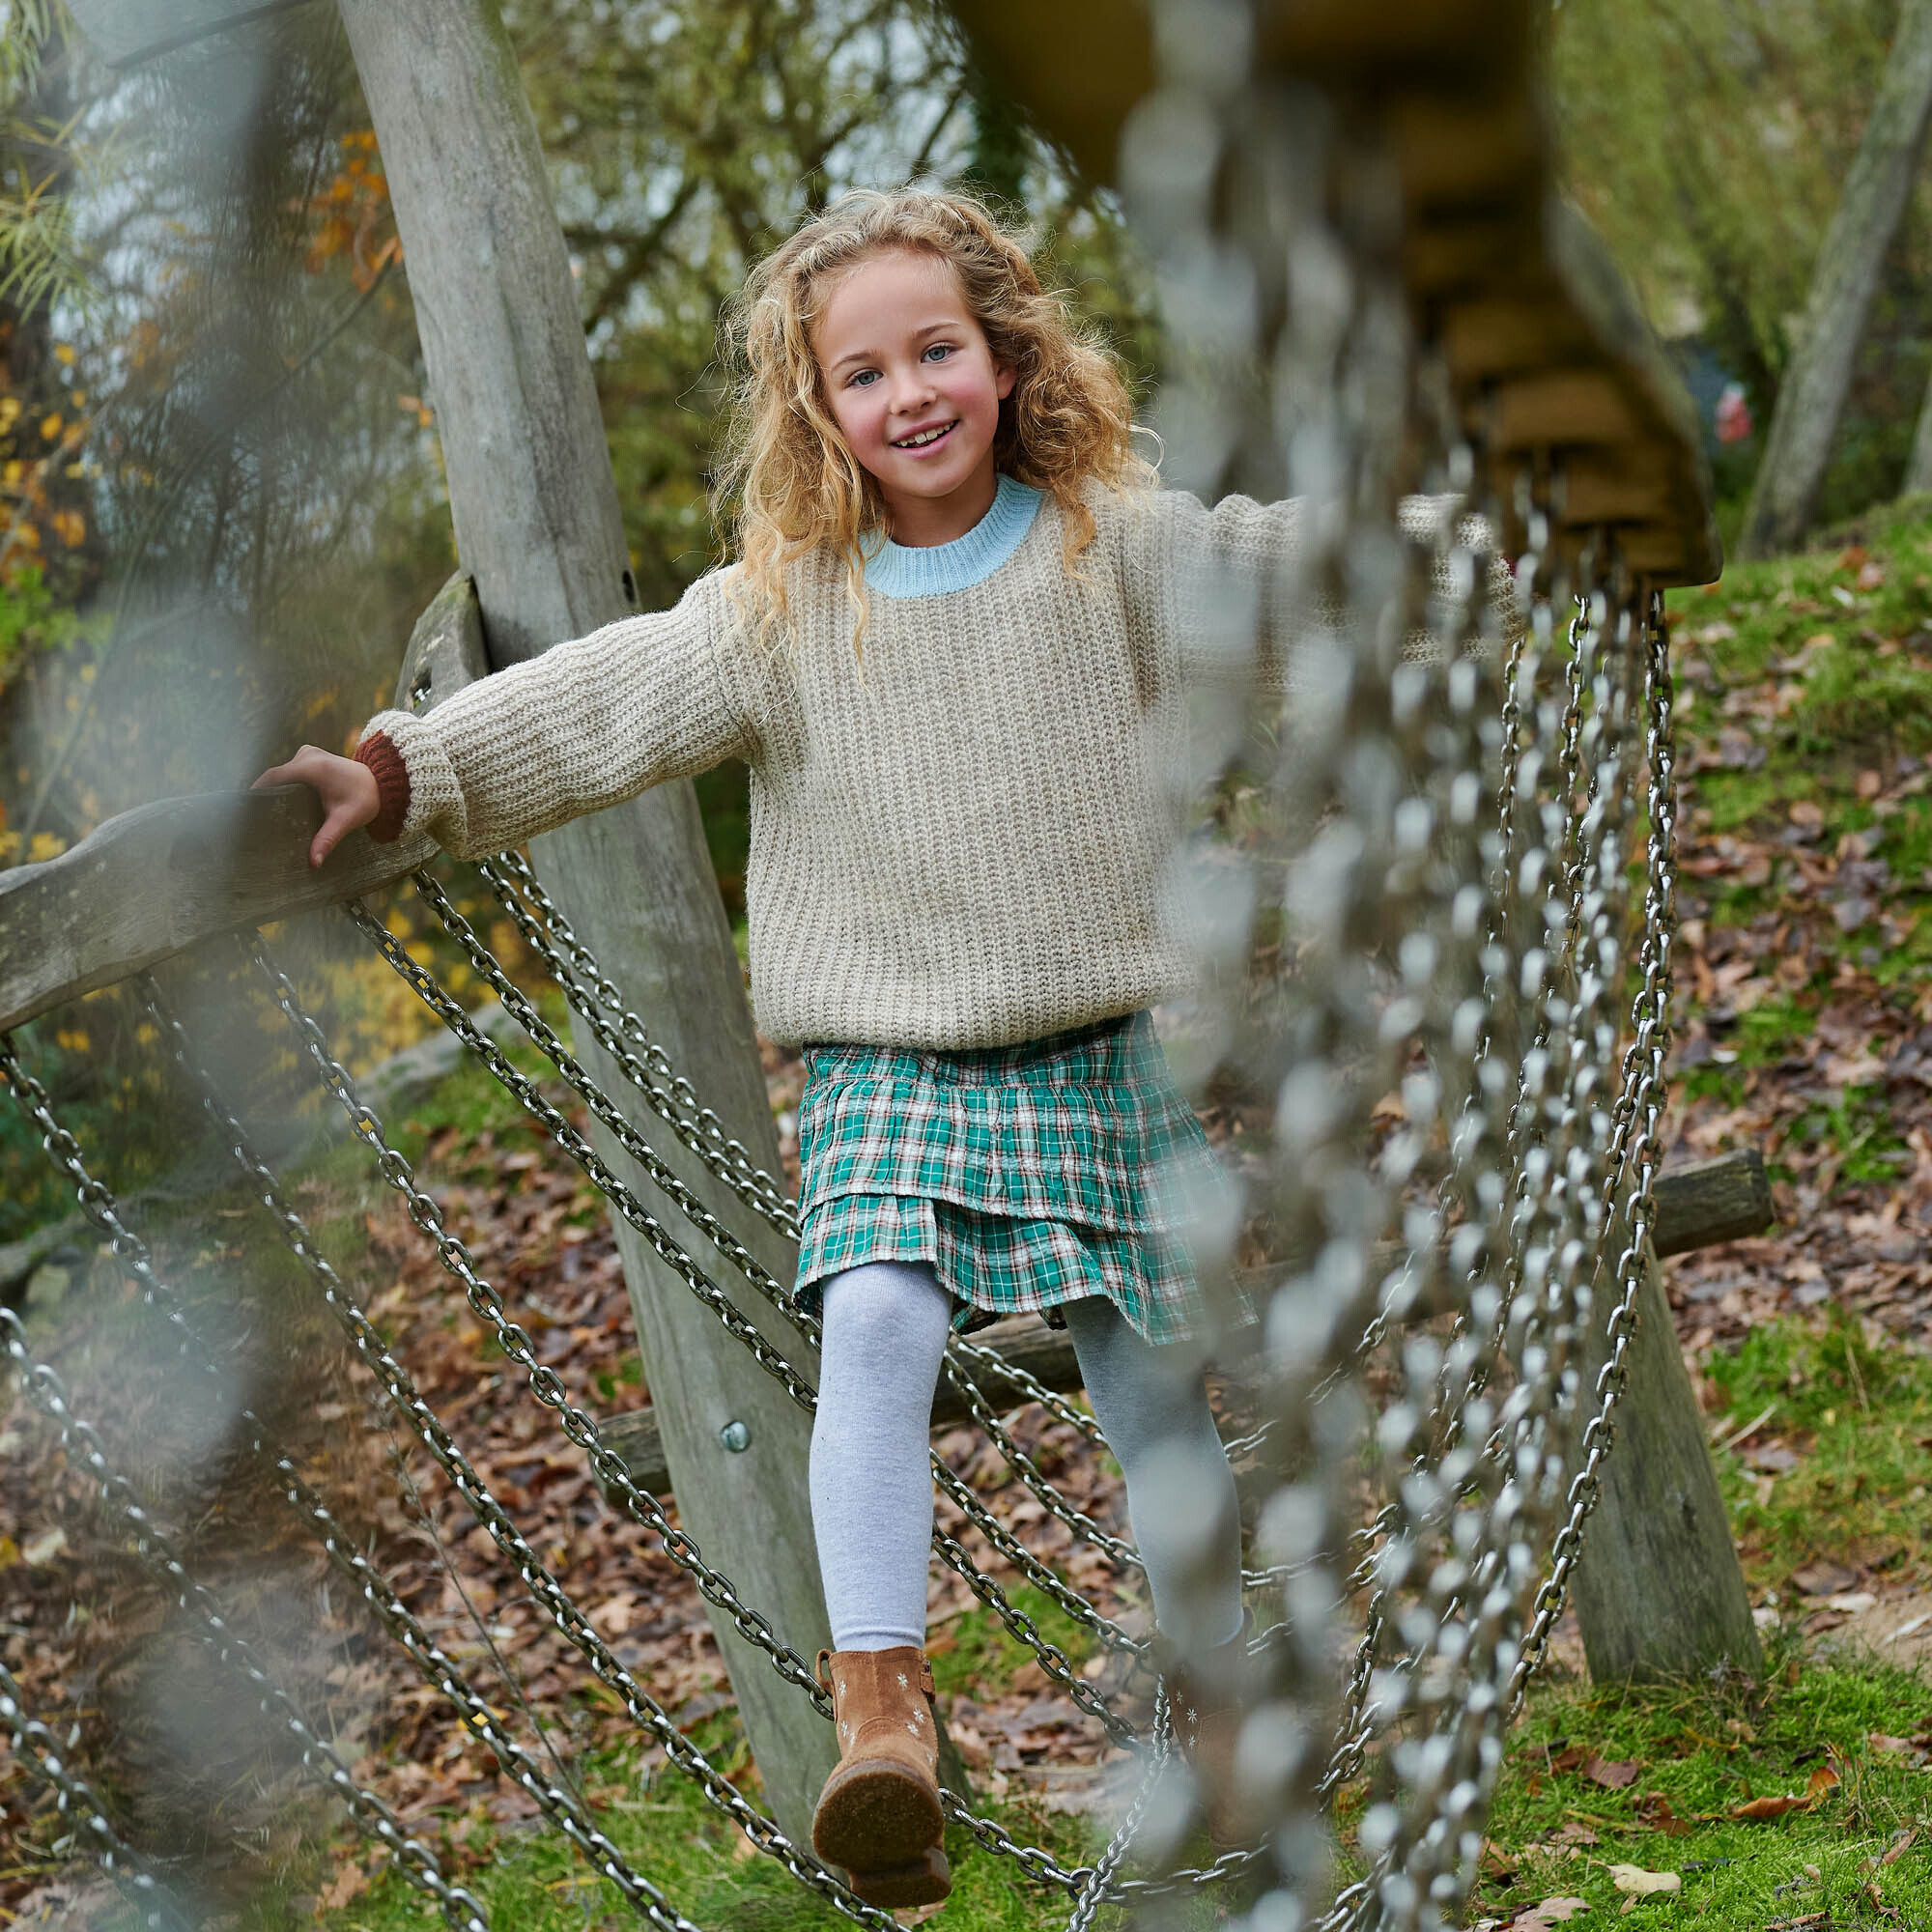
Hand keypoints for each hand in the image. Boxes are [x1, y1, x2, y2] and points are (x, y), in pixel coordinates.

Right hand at [252, 744, 380, 868]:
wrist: (383, 783)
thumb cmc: (365, 799)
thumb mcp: (346, 820)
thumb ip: (328, 839)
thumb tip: (314, 862)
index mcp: (313, 767)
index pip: (274, 777)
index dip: (256, 790)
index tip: (242, 809)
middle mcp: (308, 755)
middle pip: (275, 776)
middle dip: (263, 794)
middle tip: (249, 817)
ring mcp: (308, 754)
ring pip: (281, 773)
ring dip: (273, 790)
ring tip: (259, 813)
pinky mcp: (310, 757)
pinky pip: (289, 771)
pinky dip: (283, 785)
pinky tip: (277, 804)